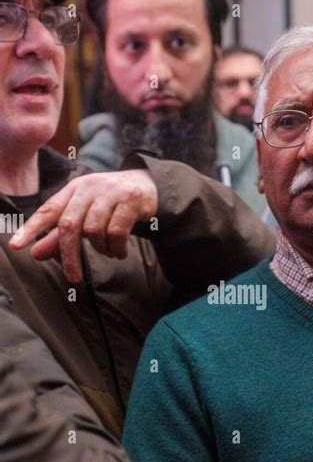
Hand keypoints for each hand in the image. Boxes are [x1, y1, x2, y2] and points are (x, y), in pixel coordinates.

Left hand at [9, 169, 157, 282]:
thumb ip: (60, 235)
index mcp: (73, 190)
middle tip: (73, 277)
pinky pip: (117, 232)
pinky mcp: (129, 200)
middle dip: (69, 255)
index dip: (31, 228)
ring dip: (100, 249)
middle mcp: (88, 188)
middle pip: (70, 225)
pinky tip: (119, 251)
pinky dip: (116, 248)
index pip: (48, 210)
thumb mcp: (84, 215)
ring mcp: (110, 193)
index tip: (17, 245)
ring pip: (94, 230)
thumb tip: (34, 253)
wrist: (147, 185)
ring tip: (108, 252)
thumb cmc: (109, 203)